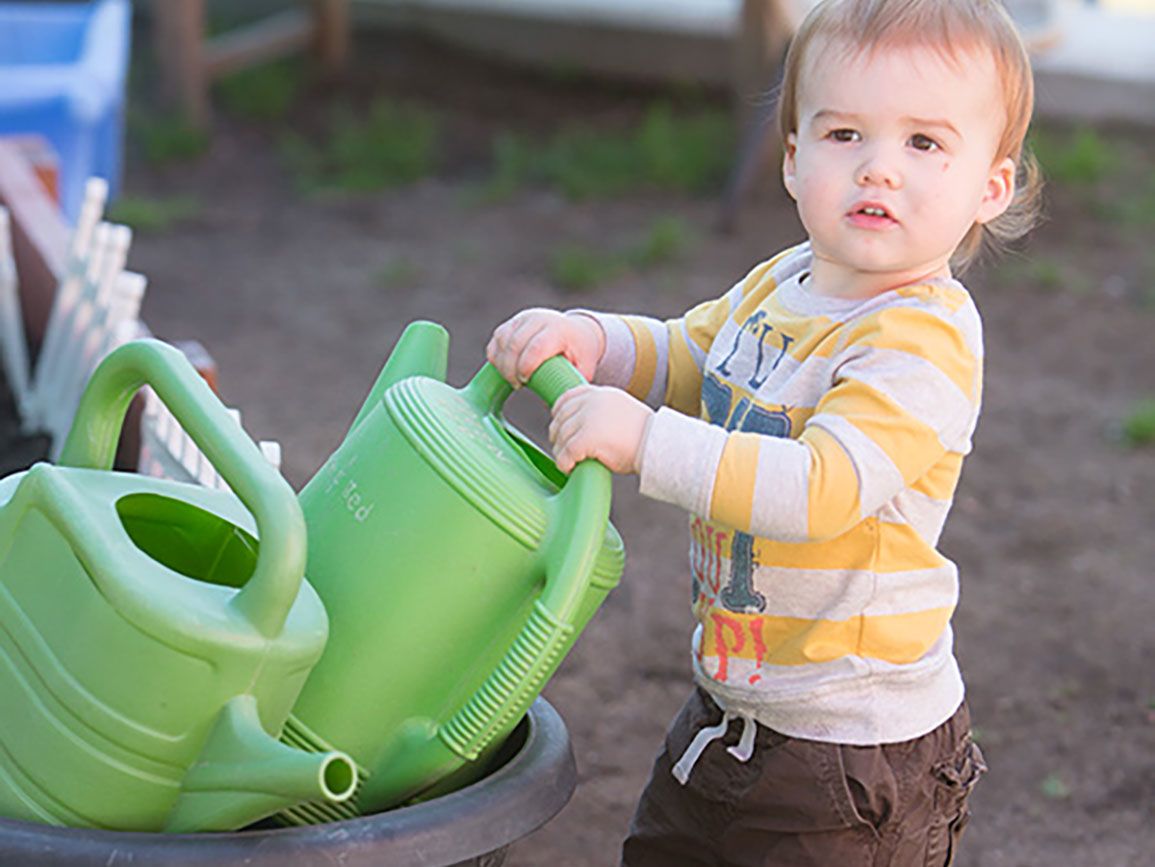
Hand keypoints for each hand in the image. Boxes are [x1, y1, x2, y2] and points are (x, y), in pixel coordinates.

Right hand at [487, 309, 604, 385]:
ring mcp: (523, 320)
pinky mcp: (511, 324)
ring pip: (502, 342)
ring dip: (502, 365)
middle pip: (515, 344)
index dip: (526, 366)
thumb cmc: (580, 353)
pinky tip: (505, 370)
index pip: (536, 347)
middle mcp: (539, 320)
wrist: (576, 330)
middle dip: (511, 369)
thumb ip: (572, 384)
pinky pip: (495, 341)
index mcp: (558, 329)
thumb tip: (559, 406)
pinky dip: (496, 358)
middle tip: (518, 384)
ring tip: (514, 379)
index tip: (525, 381)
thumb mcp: (584, 367)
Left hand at [548, 384, 652, 474]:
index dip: (558, 413)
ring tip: (568, 462)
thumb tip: (581, 426)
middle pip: (561, 418)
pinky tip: (570, 468)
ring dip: (561, 451)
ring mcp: (589, 418)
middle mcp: (592, 401)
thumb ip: (601, 413)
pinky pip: (566, 452)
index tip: (558, 426)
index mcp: (601, 394)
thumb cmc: (644, 436)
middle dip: (558, 435)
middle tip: (562, 449)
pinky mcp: (587, 437)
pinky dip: (564, 462)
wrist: (658, 444)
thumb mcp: (621, 412)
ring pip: (562, 436)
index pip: (568, 397)